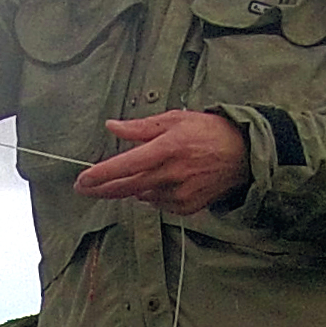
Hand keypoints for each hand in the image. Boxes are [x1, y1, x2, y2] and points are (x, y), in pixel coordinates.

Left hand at [74, 109, 249, 215]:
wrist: (243, 155)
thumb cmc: (208, 132)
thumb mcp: (174, 120)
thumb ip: (140, 127)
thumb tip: (112, 126)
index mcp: (167, 149)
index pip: (125, 165)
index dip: (101, 174)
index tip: (82, 180)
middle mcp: (171, 174)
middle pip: (127, 188)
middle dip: (102, 189)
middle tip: (83, 188)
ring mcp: (180, 193)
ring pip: (143, 195)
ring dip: (135, 187)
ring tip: (146, 172)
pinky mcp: (188, 206)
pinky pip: (160, 204)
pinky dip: (155, 195)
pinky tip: (165, 181)